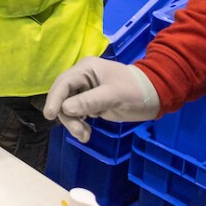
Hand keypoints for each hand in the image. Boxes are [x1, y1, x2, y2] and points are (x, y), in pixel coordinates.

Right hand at [42, 57, 160, 142]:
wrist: (155, 97)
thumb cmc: (136, 91)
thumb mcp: (114, 95)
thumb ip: (89, 101)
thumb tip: (65, 109)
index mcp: (85, 69)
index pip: (63, 83)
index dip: (54, 98)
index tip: (50, 115)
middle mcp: (82, 78)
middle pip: (63, 96)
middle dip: (67, 115)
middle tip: (79, 132)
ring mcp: (85, 91)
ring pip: (68, 107)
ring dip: (73, 123)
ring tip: (85, 136)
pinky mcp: (90, 103)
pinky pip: (76, 113)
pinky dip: (79, 124)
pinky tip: (87, 133)